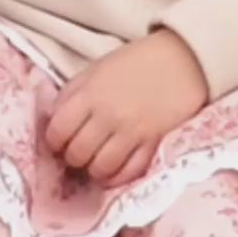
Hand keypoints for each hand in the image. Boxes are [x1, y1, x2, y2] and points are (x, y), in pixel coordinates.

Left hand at [45, 30, 208, 186]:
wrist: (184, 59)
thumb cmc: (136, 62)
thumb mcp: (97, 69)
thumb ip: (73, 94)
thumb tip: (54, 121)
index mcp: (89, 94)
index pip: (57, 131)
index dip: (54, 141)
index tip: (60, 142)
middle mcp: (108, 116)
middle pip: (77, 154)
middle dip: (74, 157)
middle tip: (79, 153)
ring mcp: (132, 132)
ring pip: (100, 168)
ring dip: (94, 169)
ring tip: (97, 162)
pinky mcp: (154, 144)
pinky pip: (129, 173)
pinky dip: (118, 177)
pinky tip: (115, 170)